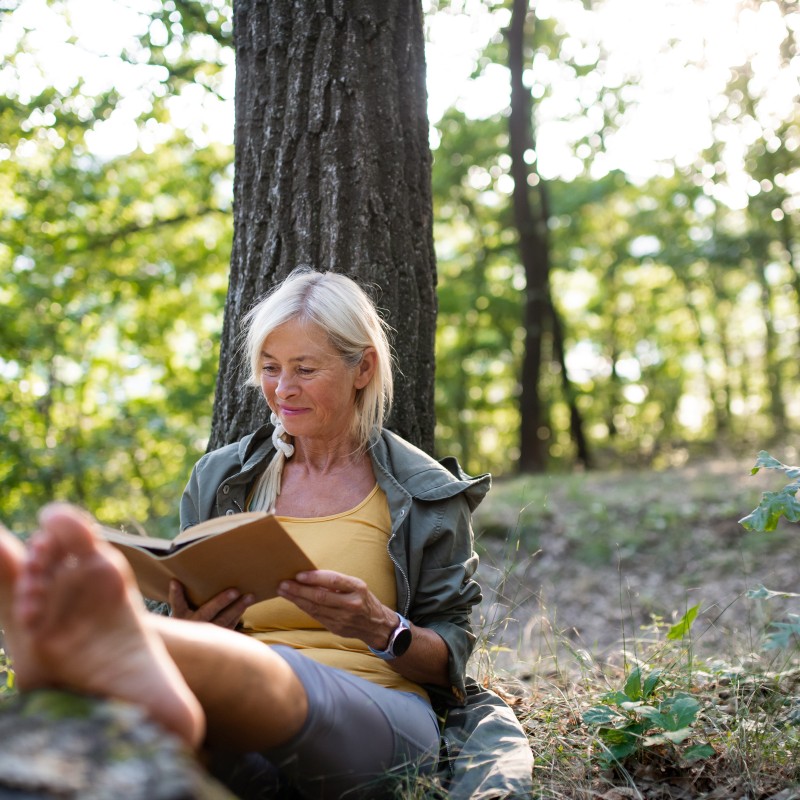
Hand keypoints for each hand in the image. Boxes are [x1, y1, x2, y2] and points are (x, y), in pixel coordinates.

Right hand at [168, 580, 254, 629]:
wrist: (189, 646)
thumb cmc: (185, 621)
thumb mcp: (179, 611)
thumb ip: (179, 597)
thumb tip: (174, 580)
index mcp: (180, 616)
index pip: (178, 603)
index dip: (176, 594)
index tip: (175, 582)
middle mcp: (193, 625)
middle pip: (207, 612)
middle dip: (221, 601)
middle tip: (235, 591)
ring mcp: (206, 633)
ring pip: (224, 620)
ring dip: (237, 608)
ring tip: (249, 596)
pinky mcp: (218, 637)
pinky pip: (230, 625)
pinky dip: (238, 615)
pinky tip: (246, 604)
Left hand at [277, 570, 395, 648]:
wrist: (376, 625)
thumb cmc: (363, 599)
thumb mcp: (356, 586)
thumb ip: (336, 582)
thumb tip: (310, 576)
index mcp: (357, 588)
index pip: (333, 581)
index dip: (314, 578)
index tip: (298, 575)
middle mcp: (351, 604)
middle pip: (320, 596)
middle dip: (299, 590)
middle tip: (283, 583)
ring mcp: (343, 618)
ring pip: (315, 608)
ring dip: (297, 599)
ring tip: (284, 591)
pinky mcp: (336, 628)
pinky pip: (316, 616)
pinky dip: (304, 608)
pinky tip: (295, 601)